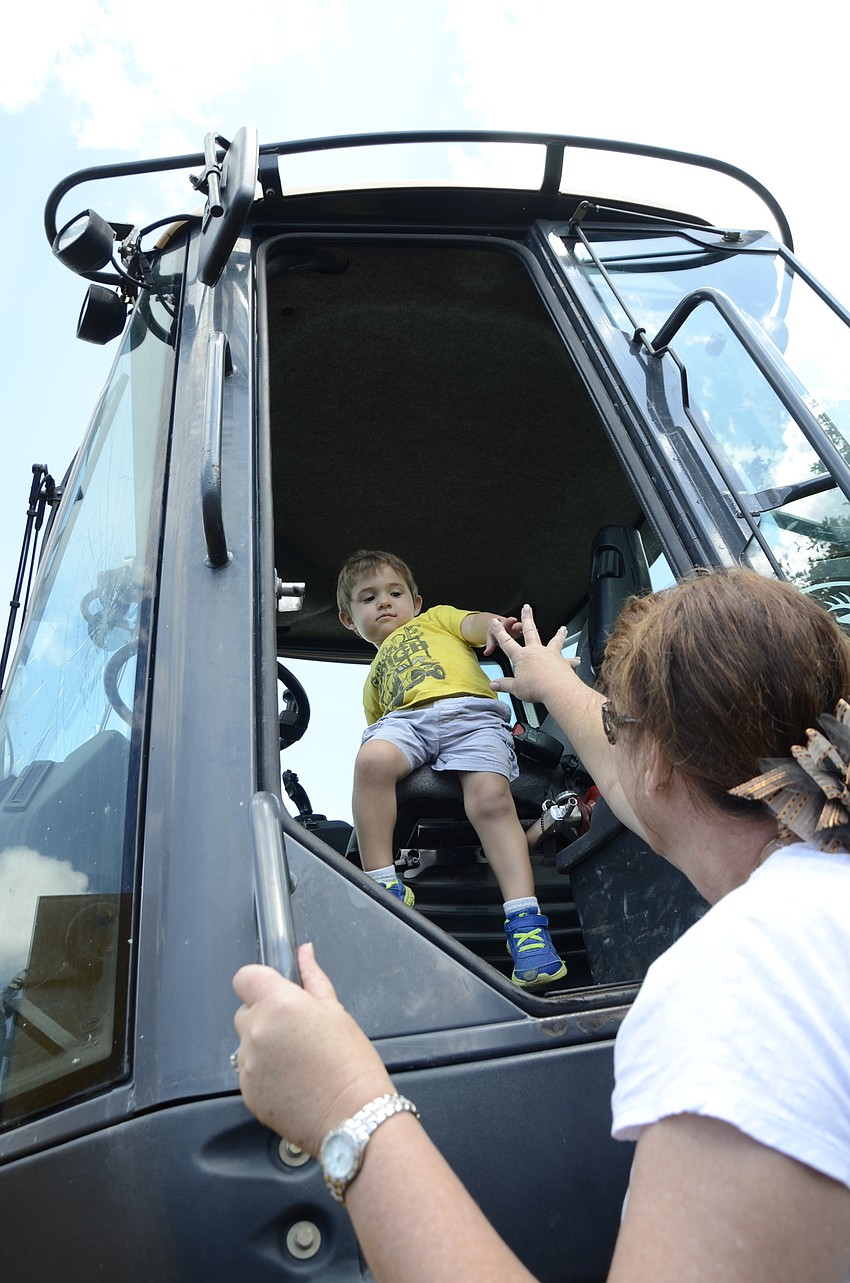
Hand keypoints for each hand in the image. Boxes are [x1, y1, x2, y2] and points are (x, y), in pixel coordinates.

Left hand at [233, 943, 393, 1154]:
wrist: (353, 1117)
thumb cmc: (351, 1066)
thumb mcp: (336, 1012)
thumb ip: (312, 978)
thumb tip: (304, 954)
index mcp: (278, 1005)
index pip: (244, 977)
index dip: (259, 982)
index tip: (273, 991)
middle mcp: (257, 1032)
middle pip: (245, 1012)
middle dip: (265, 1016)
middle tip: (296, 1031)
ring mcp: (248, 1065)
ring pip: (246, 1044)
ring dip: (264, 1046)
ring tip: (298, 1061)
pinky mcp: (246, 1093)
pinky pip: (248, 1072)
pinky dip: (264, 1073)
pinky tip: (292, 1080)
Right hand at [488, 604, 577, 703]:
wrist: (557, 689)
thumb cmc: (536, 688)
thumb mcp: (515, 688)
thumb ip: (504, 685)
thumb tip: (494, 684)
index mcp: (522, 657)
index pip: (507, 642)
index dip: (500, 632)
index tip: (496, 623)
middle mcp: (536, 651)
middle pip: (530, 631)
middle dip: (527, 618)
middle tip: (527, 608)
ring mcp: (551, 654)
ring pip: (555, 640)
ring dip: (559, 634)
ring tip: (562, 628)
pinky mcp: (563, 662)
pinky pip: (569, 659)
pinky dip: (573, 660)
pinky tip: (577, 659)